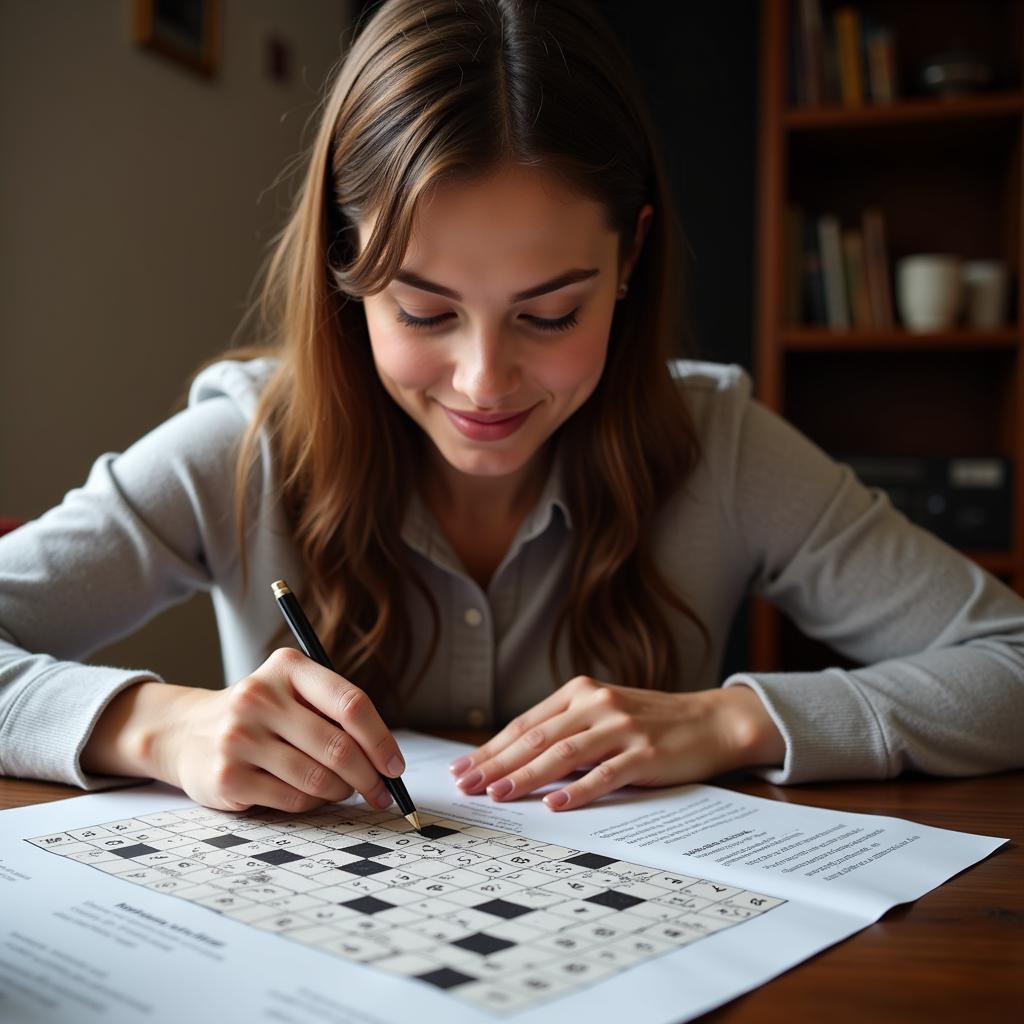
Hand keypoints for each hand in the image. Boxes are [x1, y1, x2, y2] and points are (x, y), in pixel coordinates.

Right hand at [145, 648, 404, 812]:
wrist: (187, 732)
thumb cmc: (261, 715)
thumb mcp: (293, 692)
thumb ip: (336, 713)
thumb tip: (387, 761)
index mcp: (288, 667)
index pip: (350, 703)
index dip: (381, 739)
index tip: (396, 766)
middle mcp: (260, 697)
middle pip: (338, 747)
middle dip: (368, 777)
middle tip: (380, 792)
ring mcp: (239, 737)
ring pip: (318, 779)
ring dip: (340, 792)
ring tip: (340, 789)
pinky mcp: (227, 777)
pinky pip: (292, 800)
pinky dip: (310, 804)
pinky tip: (306, 795)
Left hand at [449, 677, 783, 810]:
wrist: (710, 721)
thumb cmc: (650, 722)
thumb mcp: (603, 713)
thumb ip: (566, 729)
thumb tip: (514, 760)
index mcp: (580, 692)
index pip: (525, 724)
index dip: (491, 747)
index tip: (463, 768)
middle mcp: (597, 703)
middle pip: (536, 737)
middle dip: (496, 763)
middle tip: (466, 785)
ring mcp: (621, 727)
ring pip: (563, 754)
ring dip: (526, 776)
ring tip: (498, 794)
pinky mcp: (644, 753)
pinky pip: (604, 774)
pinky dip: (577, 790)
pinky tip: (555, 804)